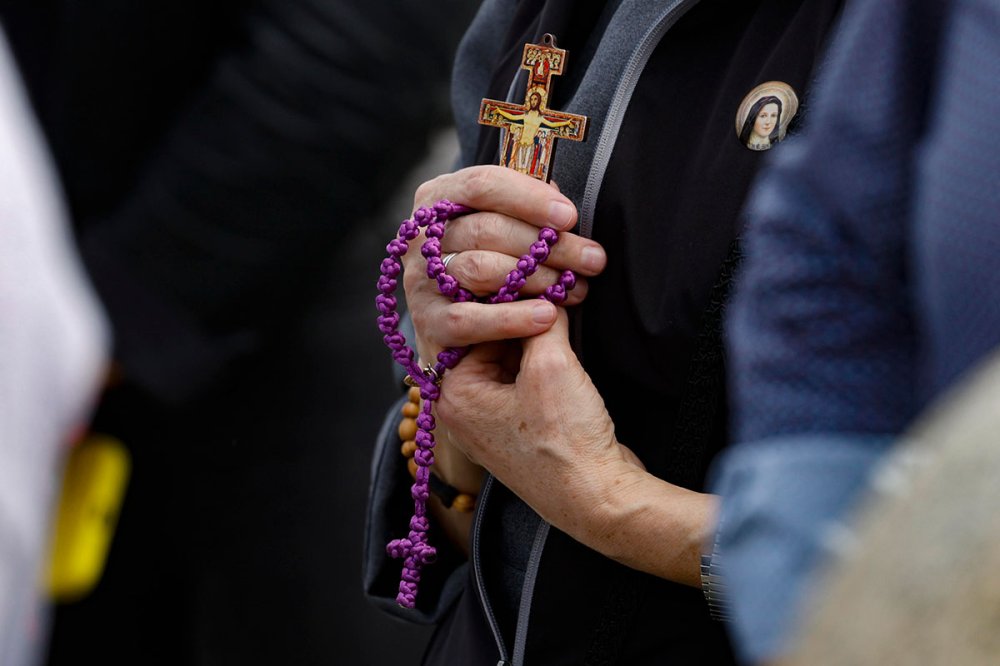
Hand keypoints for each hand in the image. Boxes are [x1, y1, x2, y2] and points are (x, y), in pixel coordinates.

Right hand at [404, 165, 606, 366]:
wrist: (470, 343)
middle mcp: (423, 237)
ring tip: (576, 288)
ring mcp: (420, 281)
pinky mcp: (428, 323)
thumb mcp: (508, 233)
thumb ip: (526, 212)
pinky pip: (468, 318)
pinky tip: (546, 316)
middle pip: (486, 229)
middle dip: (548, 244)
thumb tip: (560, 198)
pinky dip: (510, 318)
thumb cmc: (496, 273)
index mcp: (440, 200)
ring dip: (536, 278)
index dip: (528, 198)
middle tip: (592, 259)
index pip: (481, 186)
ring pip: (480, 269)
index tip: (569, 217)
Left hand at [436, 310, 713, 586]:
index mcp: (454, 393)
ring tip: (566, 315)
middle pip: (490, 341)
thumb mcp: (552, 365)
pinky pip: (522, 382)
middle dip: (524, 319)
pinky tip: (568, 347)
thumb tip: (547, 291)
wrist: (597, 499)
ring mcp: (489, 422)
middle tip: (554, 291)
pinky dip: (543, 364)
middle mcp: (462, 409)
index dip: (510, 297)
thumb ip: (543, 320)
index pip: (475, 324)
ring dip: (537, 340)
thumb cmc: (566, 442)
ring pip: (509, 359)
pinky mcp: (516, 430)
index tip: (536, 275)